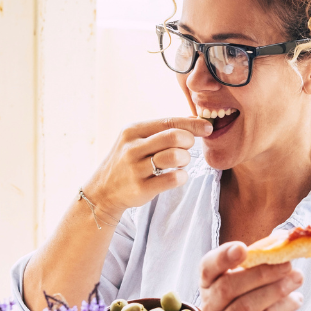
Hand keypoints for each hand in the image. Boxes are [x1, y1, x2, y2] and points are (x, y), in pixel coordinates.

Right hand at [85, 117, 211, 219]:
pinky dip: (182, 176)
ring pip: (174, 157)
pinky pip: (172, 179)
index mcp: (133, 131)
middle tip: (188, 148)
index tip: (207, 128)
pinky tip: (177, 176)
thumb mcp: (138, 140)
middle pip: (174, 137)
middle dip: (189, 141)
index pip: (169, 122)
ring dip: (185, 159)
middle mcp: (132, 147)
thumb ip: (164, 129)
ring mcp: (135, 168)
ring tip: (181, 162)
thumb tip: (194, 119)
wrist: (103, 191)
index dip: (192, 124)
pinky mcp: (141, 188)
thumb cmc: (128, 161)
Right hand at [199, 242, 305, 310]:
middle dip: (260, 273)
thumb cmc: (264, 303)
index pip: (208, 268)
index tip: (243, 248)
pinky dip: (284, 307)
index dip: (222, 257)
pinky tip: (297, 299)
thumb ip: (265, 258)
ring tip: (298, 278)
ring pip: (246, 306)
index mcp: (211, 284)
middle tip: (287, 264)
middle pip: (228, 287)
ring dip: (276, 289)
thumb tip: (284, 238)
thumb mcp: (262, 278)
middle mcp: (212, 306)